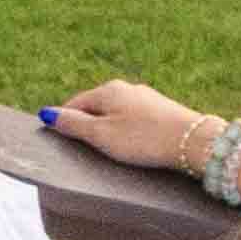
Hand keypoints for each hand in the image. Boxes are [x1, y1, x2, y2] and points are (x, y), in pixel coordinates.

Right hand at [43, 80, 213, 169]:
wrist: (193, 141)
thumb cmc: (143, 139)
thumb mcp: (101, 135)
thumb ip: (73, 125)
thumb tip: (47, 114)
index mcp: (108, 90)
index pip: (75, 103)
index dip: (65, 121)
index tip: (59, 139)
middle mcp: (127, 88)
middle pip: (97, 106)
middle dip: (88, 125)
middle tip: (84, 149)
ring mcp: (147, 98)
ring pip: (117, 113)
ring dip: (109, 129)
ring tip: (109, 151)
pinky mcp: (163, 110)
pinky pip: (135, 120)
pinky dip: (128, 132)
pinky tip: (133, 146)